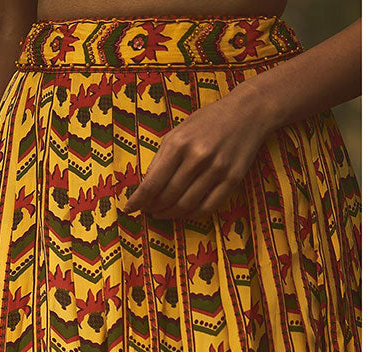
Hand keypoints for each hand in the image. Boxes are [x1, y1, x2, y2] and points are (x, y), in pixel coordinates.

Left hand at [122, 86, 273, 218]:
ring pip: (186, 206)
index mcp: (179, 144)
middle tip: (148, 211)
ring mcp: (217, 169)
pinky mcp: (233, 179)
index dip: (138, 201)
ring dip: (170, 214)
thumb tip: (144, 188)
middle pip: (167, 197)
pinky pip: (208, 207)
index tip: (129, 209)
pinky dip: (192, 215)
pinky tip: (184, 212)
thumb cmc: (207, 122)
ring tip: (162, 212)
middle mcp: (197, 157)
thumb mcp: (178, 132)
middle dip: (153, 208)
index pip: (152, 183)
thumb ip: (160, 159)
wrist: (248, 111)